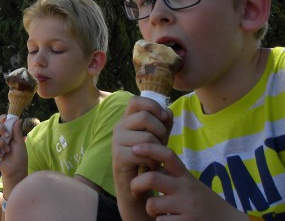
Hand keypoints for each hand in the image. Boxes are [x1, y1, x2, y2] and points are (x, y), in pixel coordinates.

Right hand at [0, 116, 26, 186]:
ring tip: (8, 151)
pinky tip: (2, 156)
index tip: (5, 118)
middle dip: (1, 129)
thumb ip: (17, 132)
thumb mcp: (20, 144)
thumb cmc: (20, 156)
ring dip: (1, 143)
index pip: (4, 123)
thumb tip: (18, 119)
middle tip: (8, 136)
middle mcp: (1, 137)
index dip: (3, 119)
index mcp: (9, 133)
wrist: (16, 170)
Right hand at [112, 96, 172, 218]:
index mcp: (127, 119)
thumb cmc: (148, 159)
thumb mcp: (159, 139)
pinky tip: (150, 167)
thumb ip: (164, 124)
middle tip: (162, 143)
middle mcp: (119, 127)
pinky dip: (152, 161)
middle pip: (144, 117)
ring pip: (147, 136)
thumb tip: (167, 111)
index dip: (152, 105)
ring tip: (155, 157)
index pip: (136, 101)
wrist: (137, 185)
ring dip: (158, 149)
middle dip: (160, 131)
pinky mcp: (119, 155)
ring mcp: (117, 141)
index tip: (163, 117)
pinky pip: (144, 153)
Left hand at [132, 146, 247, 219]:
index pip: (168, 155)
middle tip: (135, 190)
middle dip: (136, 184)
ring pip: (152, 204)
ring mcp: (187, 207)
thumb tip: (144, 162)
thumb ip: (171, 175)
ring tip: (159, 212)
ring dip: (150, 209)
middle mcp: (186, 189)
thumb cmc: (200, 201)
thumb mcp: (189, 184)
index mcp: (185, 176)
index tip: (135, 148)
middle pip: (151, 179)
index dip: (149, 149)